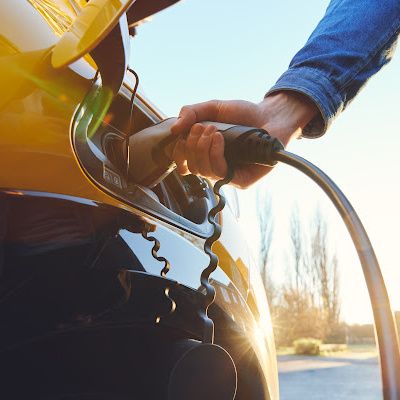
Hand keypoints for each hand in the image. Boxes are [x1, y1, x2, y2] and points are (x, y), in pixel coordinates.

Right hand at [171, 91, 318, 187]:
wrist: (270, 115)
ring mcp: (228, 174)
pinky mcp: (241, 181)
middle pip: (191, 167)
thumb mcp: (213, 108)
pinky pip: (220, 173)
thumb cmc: (243, 114)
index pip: (184, 163)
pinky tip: (220, 139)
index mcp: (205, 154)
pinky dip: (215, 154)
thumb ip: (191, 113)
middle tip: (203, 127)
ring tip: (213, 131)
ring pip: (203, 171)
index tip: (182, 136)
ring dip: (202, 148)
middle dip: (192, 145)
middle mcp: (215, 166)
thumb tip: (174, 129)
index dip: (178, 153)